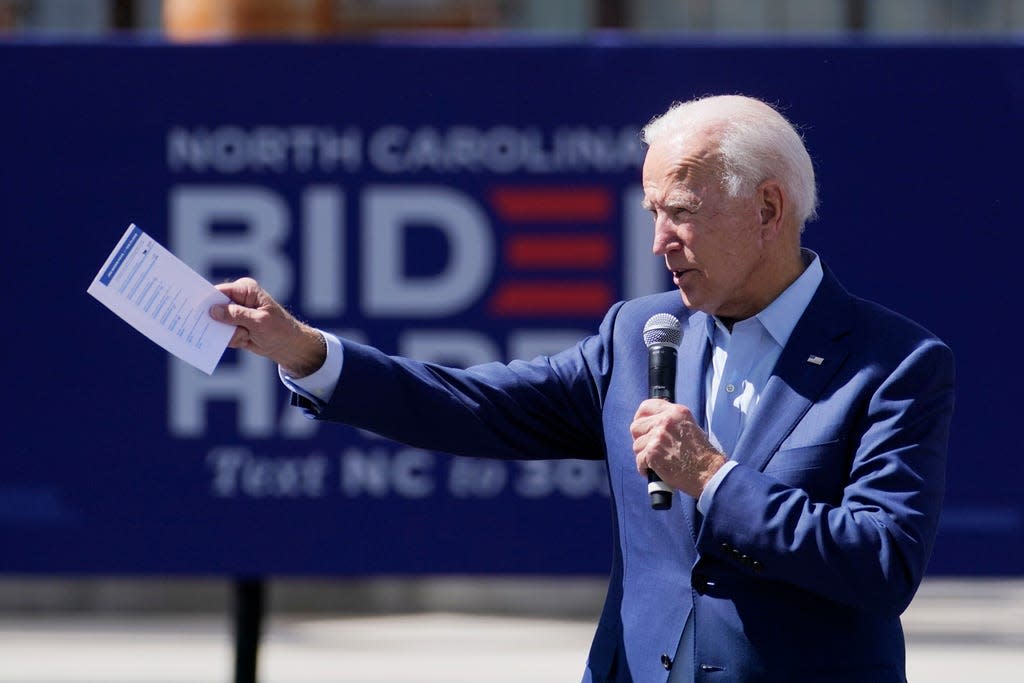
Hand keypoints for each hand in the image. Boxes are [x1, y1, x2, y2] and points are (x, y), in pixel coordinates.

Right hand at [210, 277, 325, 377]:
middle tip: (208, 325)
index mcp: (245, 290)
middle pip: (214, 307)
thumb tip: (213, 311)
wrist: (288, 346)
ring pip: (217, 324)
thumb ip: (236, 315)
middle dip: (216, 320)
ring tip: (246, 336)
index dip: (206, 299)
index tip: (193, 306)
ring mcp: (234, 313)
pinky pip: (222, 334)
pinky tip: (246, 340)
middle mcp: (238, 299)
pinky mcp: (233, 326)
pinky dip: (233, 340)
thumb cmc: (279, 329)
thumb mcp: (259, 321)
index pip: (220, 292)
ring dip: (229, 333)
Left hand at [630, 399, 726, 498]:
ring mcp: (658, 436)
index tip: (642, 428)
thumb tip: (652, 424)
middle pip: (636, 426)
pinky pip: (639, 460)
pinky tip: (655, 471)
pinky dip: (644, 468)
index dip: (640, 418)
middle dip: (640, 439)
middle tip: (649, 448)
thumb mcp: (689, 426)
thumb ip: (671, 422)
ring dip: (644, 455)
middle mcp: (666, 421)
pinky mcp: (653, 452)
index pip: (646, 407)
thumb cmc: (702, 454)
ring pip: (636, 445)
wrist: (708, 472)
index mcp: (676, 412)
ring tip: (657, 461)